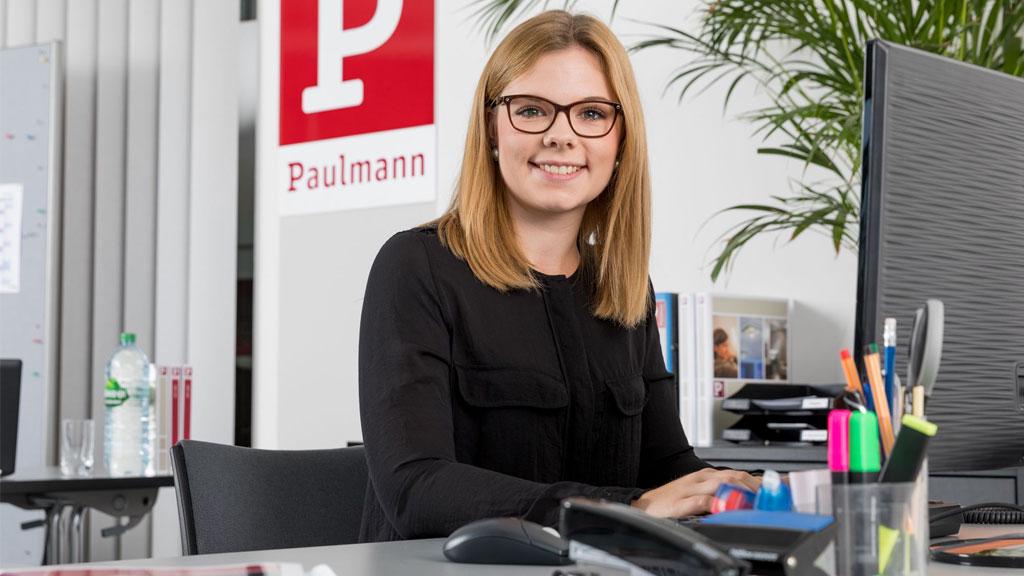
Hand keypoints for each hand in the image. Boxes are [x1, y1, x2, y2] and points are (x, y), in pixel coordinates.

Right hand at [631, 468, 760, 517]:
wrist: (644, 505)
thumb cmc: (672, 501)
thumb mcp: (700, 494)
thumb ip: (722, 495)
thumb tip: (748, 502)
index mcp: (708, 476)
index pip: (741, 474)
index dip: (762, 480)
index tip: (781, 487)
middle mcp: (703, 478)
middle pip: (736, 476)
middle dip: (757, 486)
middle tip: (773, 498)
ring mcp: (692, 489)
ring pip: (722, 484)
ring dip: (742, 491)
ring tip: (758, 501)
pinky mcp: (682, 502)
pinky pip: (703, 501)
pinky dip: (718, 504)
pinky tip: (728, 508)